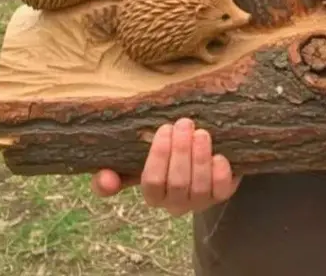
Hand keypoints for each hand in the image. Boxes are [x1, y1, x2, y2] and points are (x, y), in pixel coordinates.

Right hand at [91, 117, 240, 215]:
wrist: (202, 158)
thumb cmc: (167, 157)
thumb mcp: (141, 159)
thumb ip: (118, 168)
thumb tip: (103, 179)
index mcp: (154, 194)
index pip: (152, 182)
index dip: (158, 156)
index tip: (164, 128)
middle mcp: (175, 203)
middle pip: (177, 182)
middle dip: (181, 150)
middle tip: (184, 123)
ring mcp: (200, 201)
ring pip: (199, 186)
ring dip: (200, 157)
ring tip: (201, 133)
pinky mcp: (221, 195)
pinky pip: (222, 190)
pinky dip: (220, 172)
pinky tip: (219, 155)